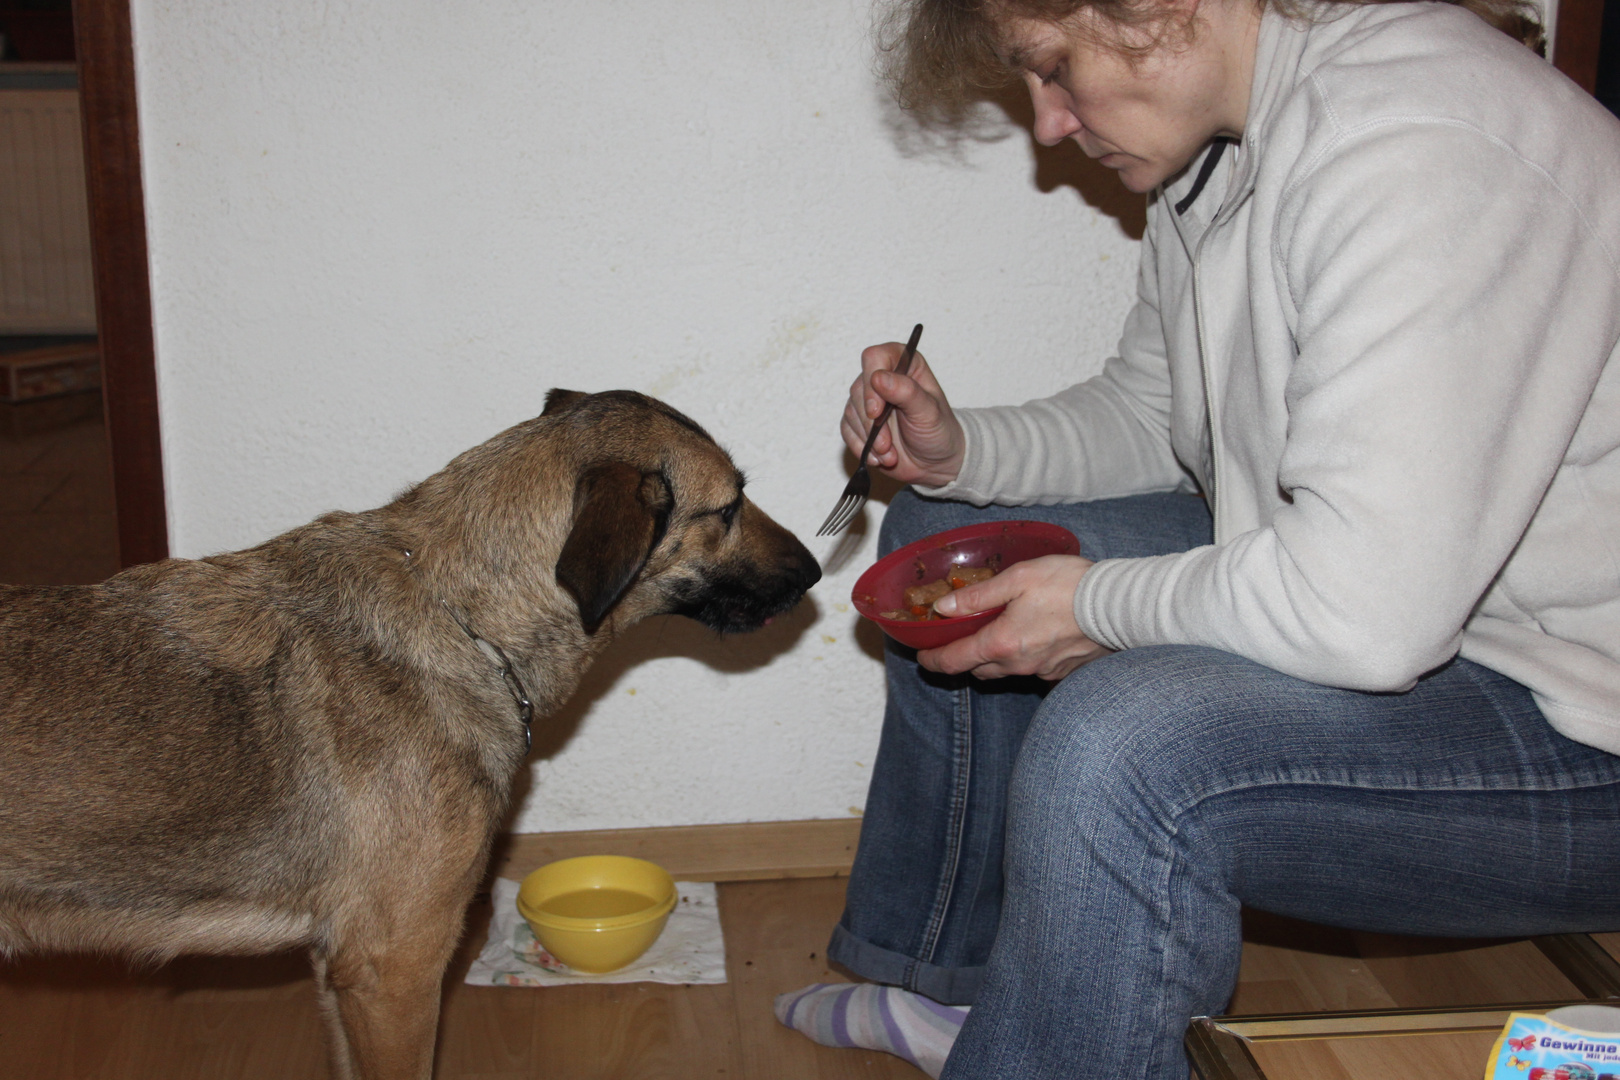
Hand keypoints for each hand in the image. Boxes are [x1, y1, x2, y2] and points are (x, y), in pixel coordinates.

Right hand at [841, 341, 965, 487]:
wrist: (935, 462)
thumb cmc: (938, 431)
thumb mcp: (929, 412)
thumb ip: (906, 391)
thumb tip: (878, 378)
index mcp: (904, 363)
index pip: (875, 358)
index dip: (872, 383)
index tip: (877, 412)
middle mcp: (883, 377)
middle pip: (859, 388)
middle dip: (871, 422)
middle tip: (887, 444)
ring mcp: (868, 399)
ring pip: (851, 411)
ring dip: (868, 439)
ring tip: (889, 454)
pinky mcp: (858, 420)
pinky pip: (846, 430)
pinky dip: (860, 446)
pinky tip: (878, 457)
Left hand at [917, 554, 1111, 680]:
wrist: (1120, 605)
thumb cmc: (1069, 585)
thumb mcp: (1017, 578)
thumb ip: (978, 596)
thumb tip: (944, 607)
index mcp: (1001, 643)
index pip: (953, 661)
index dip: (932, 660)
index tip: (922, 655)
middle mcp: (1019, 665)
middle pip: (978, 669)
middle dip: (962, 657)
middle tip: (956, 638)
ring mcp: (1043, 672)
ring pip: (1005, 671)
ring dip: (993, 658)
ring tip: (993, 634)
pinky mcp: (1063, 672)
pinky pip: (1032, 670)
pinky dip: (1023, 658)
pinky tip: (1031, 637)